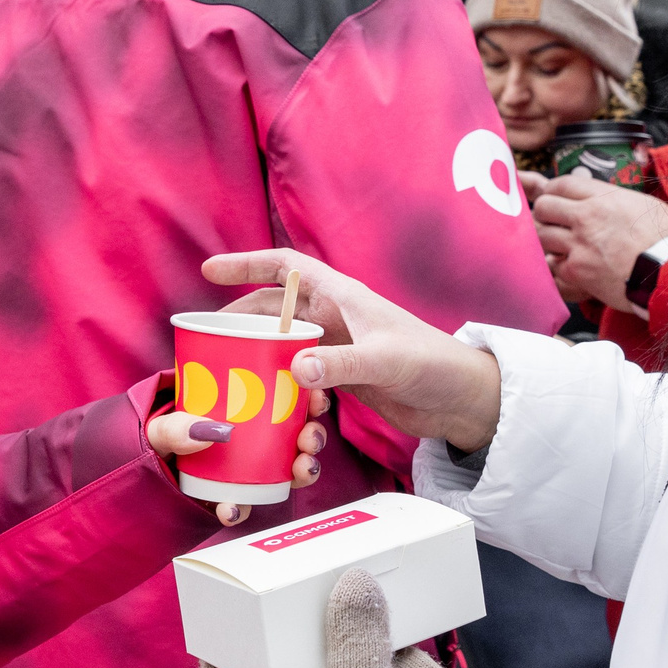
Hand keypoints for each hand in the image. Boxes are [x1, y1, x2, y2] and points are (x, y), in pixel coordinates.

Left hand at [148, 397, 329, 526]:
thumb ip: (174, 427)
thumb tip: (209, 430)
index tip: (319, 396)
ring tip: (301, 469)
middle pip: (296, 432)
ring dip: (303, 469)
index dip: (310, 395)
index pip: (287, 394)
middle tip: (310, 438)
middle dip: (314, 435)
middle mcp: (252, 435)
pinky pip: (245, 503)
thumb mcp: (159, 425)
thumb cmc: (152, 436)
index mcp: (243, 404)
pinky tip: (232, 509)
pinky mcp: (229, 495)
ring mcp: (245, 467)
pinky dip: (242, 508)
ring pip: (287, 467)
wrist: (132, 472)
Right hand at [203, 250, 500, 451]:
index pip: (286, 267)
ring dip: (257, 355)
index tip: (209, 271)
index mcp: (342, 297)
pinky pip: (298, 375)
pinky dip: (278, 385)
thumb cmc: (433, 365)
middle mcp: (335, 317)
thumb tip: (295, 369)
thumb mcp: (386, 361)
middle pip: (274, 309)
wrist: (464, 399)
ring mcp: (338, 347)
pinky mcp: (343, 377)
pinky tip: (263, 403)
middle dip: (238, 319)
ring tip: (227, 373)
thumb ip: (342, 364)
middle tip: (203, 338)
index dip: (246, 264)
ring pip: (282, 343)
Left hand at [522, 173, 667, 315]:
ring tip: (561, 248)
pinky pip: (554, 266)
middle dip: (545, 215)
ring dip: (549, 242)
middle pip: (544, 207)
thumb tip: (605, 202)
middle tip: (553, 223)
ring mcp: (579, 244)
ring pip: (542, 236)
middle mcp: (587, 217)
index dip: (552, 191)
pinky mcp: (578, 271)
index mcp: (605, 197)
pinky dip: (560, 269)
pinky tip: (573, 270)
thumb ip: (616, 201)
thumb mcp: (645, 205)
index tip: (553, 198)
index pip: (562, 184)